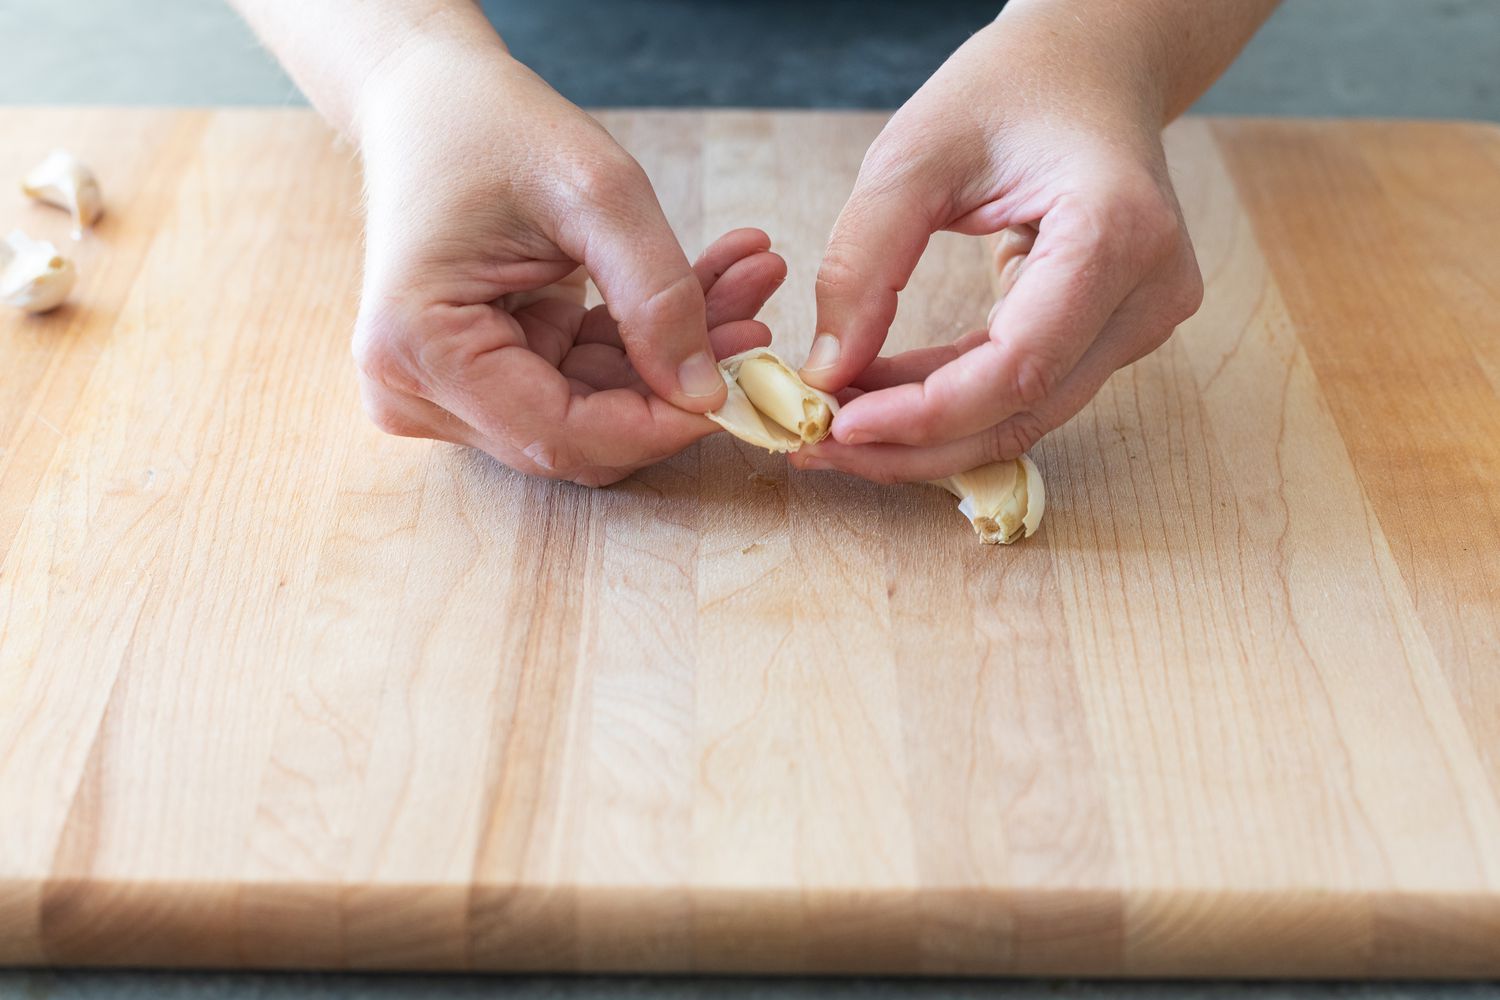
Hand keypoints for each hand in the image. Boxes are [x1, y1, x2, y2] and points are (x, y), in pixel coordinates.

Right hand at [350, 41, 784, 485]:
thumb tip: (708, 394)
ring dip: (673, 361)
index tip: (742, 386)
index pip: (562, 435)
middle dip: (676, 388)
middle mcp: (420, 390)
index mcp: (423, 349)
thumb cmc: (492, 126)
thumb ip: (657, 295)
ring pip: (592, 414)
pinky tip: (711, 289)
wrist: (430, 100)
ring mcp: (446, 391)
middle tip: (758, 324)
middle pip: (578, 437)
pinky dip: (645, 343)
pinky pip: (582, 384)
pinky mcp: (482, 377)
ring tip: (746, 285)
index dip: (660, 426)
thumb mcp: (596, 192)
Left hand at [792, 10, 1203, 482]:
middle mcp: (1148, 292)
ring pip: (1023, 416)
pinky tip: (878, 398)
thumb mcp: (914, 154)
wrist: (1090, 68)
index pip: (1018, 365)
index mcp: (1117, 232)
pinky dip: (948, 403)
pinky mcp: (1115, 335)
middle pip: (1024, 411)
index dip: (925, 414)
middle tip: (817, 445)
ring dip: (925, 433)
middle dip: (913, 443)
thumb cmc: (1009, 89)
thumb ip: (864, 263)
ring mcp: (1141, 320)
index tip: (837, 424)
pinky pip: (1023, 391)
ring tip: (834, 424)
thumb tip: (827, 372)